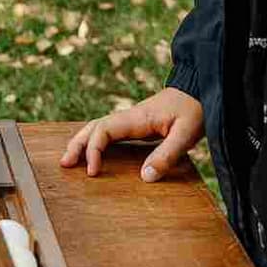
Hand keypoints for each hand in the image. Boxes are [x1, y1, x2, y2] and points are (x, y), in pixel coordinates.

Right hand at [60, 87, 204, 182]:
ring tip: (70, 159)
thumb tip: (144, 178)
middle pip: (94, 127)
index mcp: (136, 118)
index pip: (103, 131)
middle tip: (64, 164)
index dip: (93, 151)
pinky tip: (94, 152)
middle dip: (77, 144)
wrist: (201, 89)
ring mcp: (132, 119)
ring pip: (99, 127)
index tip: (93, 172)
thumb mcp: (185, 133)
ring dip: (83, 142)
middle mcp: (129, 116)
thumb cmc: (195, 109)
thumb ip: (167, 154)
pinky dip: (96, 141)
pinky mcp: (138, 124)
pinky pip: (110, 132)